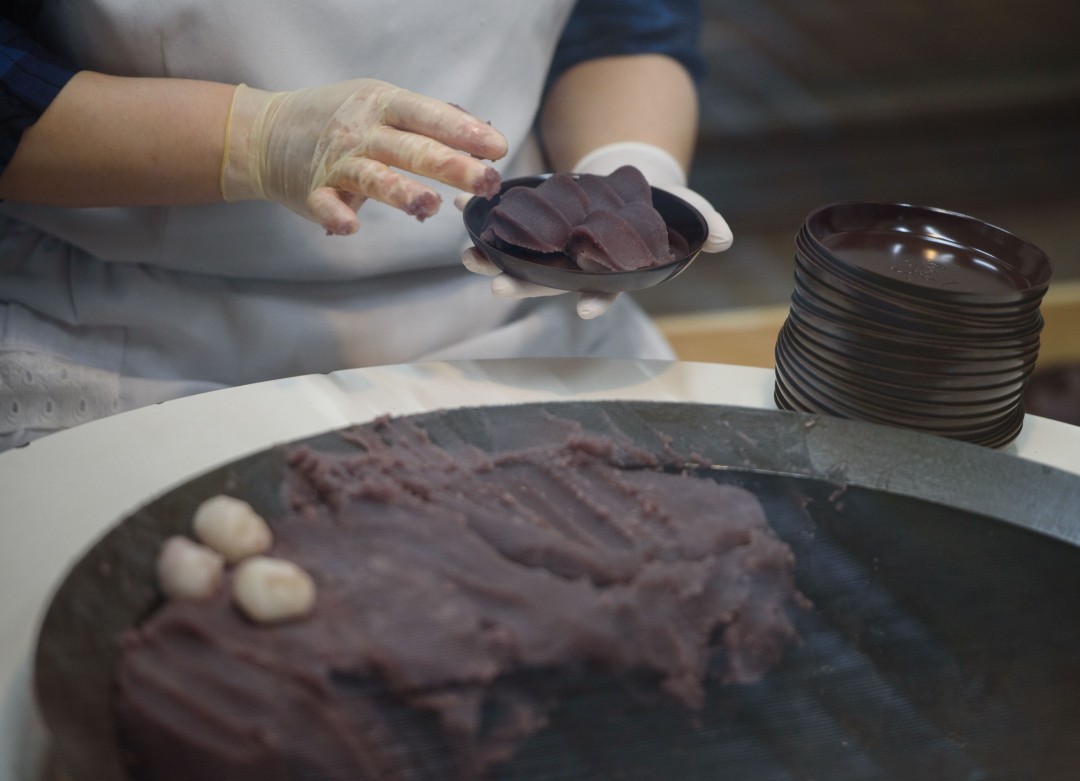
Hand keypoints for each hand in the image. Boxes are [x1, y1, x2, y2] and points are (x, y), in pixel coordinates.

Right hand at [220, 80, 507, 234]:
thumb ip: (428, 121)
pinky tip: (351, 226)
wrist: (267, 133)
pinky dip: (337, 216)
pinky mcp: (313, 192)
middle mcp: (362, 132)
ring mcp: (337, 163)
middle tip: (486, 182)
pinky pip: (327, 205)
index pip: (429, 116)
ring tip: (431, 206)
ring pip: (375, 178)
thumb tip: (484, 135)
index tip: (497, 148)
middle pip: (412, 150)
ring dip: (402, 192)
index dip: (463, 132)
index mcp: (384, 105)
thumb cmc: (339, 119)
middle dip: (452, 166)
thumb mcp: (381, 105)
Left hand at [459, 142, 732, 318]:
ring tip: (467, 256)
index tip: (580, 308)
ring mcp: (551, 249)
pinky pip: (505, 225)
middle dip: (522, 286)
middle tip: (497, 287)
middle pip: (547, 283)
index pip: (603, 291)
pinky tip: (463, 208)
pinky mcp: (534, 224)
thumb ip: (704, 224)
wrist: (632, 182)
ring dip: (491, 260)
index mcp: (613, 272)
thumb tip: (724, 238)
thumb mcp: (687, 211)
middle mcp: (576, 268)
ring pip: (518, 261)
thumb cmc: (661, 207)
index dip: (593, 300)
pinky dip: (483, 219)